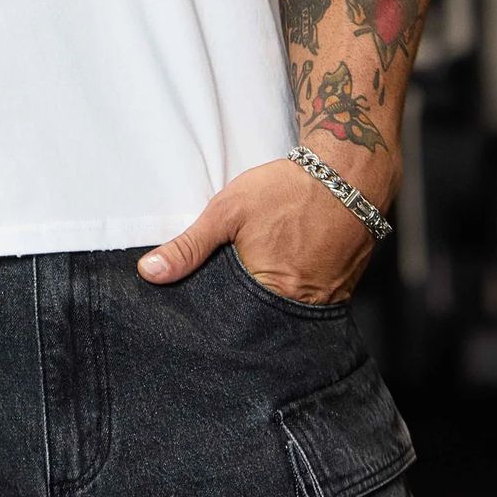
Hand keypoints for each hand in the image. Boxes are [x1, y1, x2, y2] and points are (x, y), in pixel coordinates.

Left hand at [135, 158, 376, 305]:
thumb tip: (149, 273)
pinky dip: (294, 293)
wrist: (347, 175)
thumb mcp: (228, 210)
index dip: (216, 316)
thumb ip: (189, 246)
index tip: (202, 312)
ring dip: (268, 303)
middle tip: (231, 289)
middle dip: (242, 313)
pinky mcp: (341, 293)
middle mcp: (300, 307)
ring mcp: (325, 302)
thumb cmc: (285, 190)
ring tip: (256, 281)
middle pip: (259, 322)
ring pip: (285, 314)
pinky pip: (310, 304)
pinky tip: (284, 273)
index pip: (231, 322)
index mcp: (269, 292)